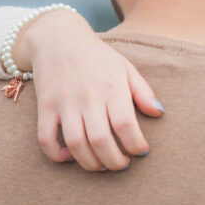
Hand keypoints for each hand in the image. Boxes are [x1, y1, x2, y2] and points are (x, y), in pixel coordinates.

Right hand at [13, 9, 163, 170]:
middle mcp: (88, 97)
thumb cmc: (98, 56)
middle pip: (101, 141)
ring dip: (90, 163)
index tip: (142, 152)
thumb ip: (143, 91)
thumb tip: (159, 113)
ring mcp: (64, 103)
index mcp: (112, 88)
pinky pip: (45, 138)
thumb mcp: (125, 67)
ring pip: (75, 144)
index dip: (136, 145)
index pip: (126, 125)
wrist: (58, 38)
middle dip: (115, 161)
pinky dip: (57, 154)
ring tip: (102, 166)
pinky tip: (71, 156)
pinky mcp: (44, 107)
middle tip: (122, 165)